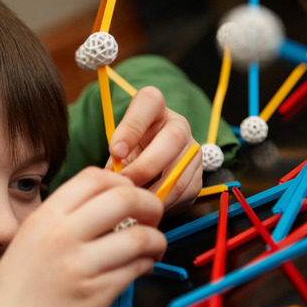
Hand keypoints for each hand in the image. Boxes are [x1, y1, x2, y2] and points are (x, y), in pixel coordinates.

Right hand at [0, 168, 165, 306]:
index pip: (95, 177)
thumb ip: (63, 222)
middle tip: (152, 218)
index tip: (130, 197)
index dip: (122, 183)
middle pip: (125, 198)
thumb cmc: (14, 295)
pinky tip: (140, 269)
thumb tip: (110, 208)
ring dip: (156, 240)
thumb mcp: (28, 243)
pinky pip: (137, 268)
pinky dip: (147, 265)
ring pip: (140, 236)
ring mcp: (80, 266)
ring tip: (151, 249)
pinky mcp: (96, 295)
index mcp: (44, 218)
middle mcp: (61, 235)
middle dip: (150, 205)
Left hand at [108, 86, 202, 213]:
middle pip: (173, 138)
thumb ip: (116, 160)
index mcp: (155, 109)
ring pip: (180, 170)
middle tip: (125, 183)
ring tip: (135, 200)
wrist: (153, 167)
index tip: (115, 151)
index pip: (149, 101)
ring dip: (155, 190)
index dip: (132, 126)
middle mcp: (179, 124)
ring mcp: (192, 149)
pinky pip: (185, 190)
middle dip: (146, 166)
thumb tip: (107, 179)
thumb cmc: (132, 153)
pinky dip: (165, 201)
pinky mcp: (199, 173)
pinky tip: (150, 205)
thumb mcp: (120, 151)